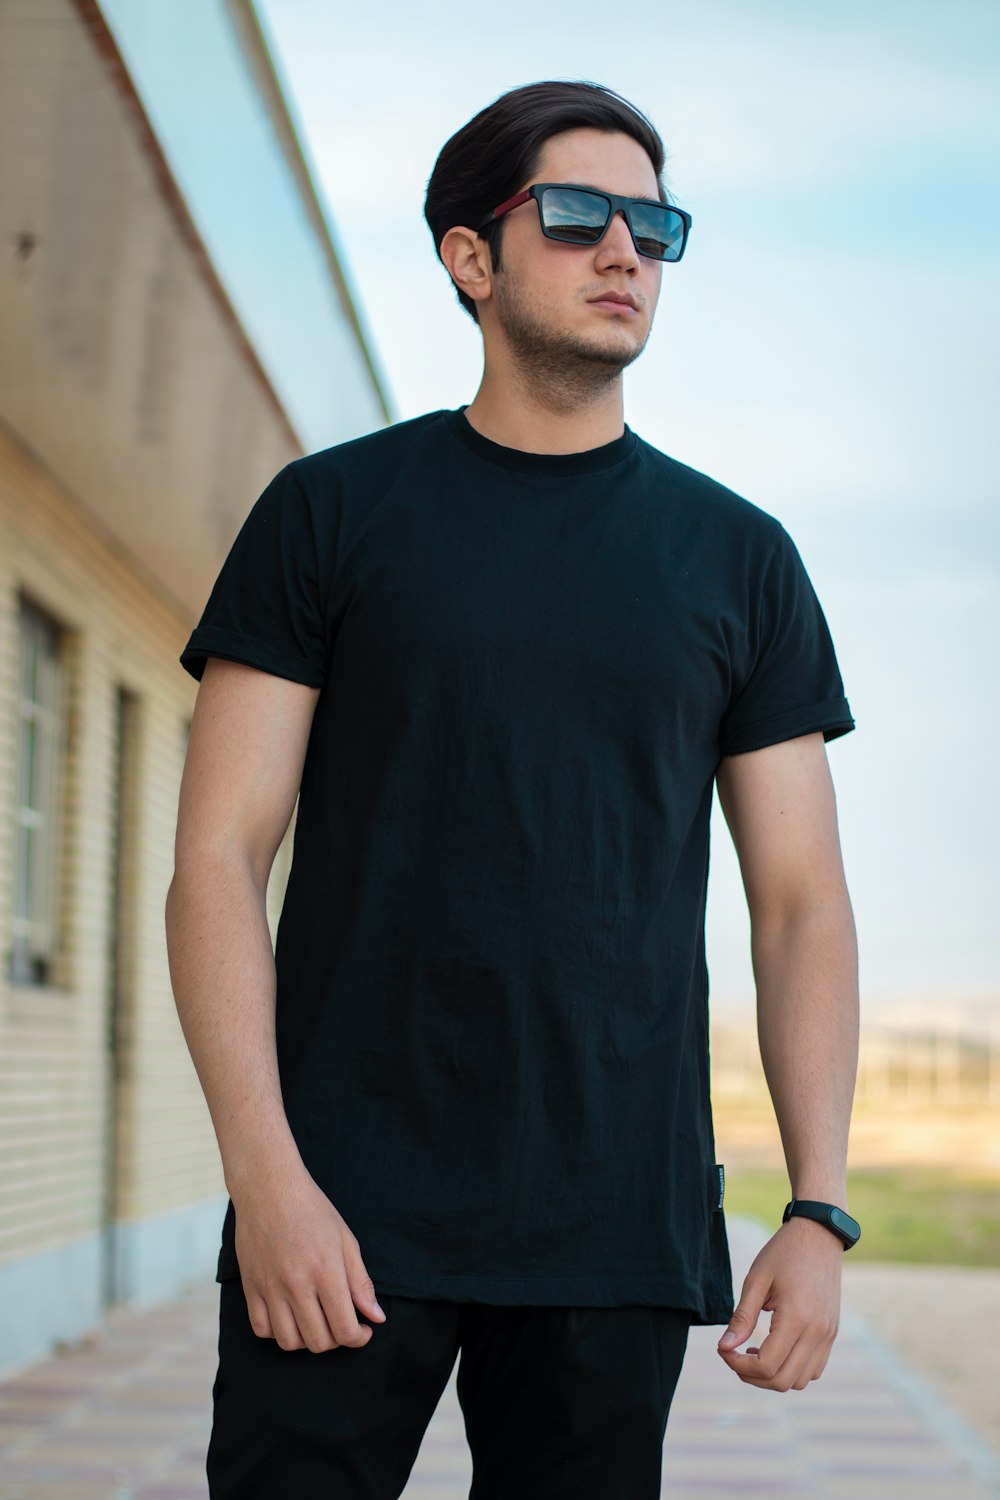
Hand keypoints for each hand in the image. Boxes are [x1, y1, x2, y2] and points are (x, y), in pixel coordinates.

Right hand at [232, 1164, 385, 1352]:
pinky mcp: (250, 1288)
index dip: (359, 1338)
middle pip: (319, 1342)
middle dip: (337, 1340)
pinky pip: (262, 1329)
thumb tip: (376, 1317)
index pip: (345, 1329)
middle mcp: (296, 1285)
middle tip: (341, 1323)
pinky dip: (278, 1332)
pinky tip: (290, 1316)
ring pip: (289, 1342)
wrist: (269, 1188)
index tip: (364, 1330)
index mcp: (326, 1272)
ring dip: (308, 1340)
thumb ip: (361, 1282)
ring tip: (317, 1321)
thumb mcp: (345, 1240)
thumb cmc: (312, 1210)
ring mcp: (270, 1288)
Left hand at [716, 1215, 842, 1389]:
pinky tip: (775, 1349)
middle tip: (733, 1355)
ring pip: (800, 1381)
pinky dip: (792, 1370)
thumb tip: (724, 1348)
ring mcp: (828, 1335)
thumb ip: (741, 1317)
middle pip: (782, 1381)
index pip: (766, 1365)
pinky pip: (814, 1370)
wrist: (820, 1235)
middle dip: (752, 1375)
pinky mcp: (832, 1334)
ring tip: (753, 1352)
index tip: (722, 1349)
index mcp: (797, 1317)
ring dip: (773, 1376)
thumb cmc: (784, 1253)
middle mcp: (817, 1333)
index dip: (738, 1364)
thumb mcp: (756, 1279)